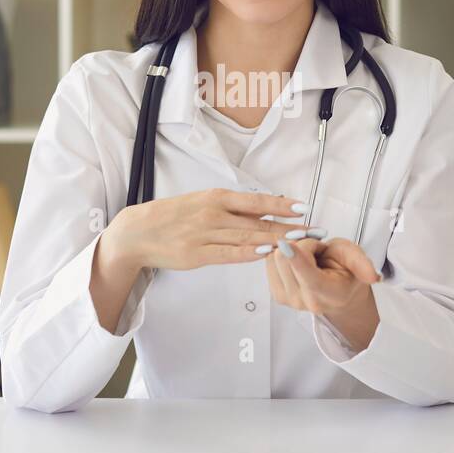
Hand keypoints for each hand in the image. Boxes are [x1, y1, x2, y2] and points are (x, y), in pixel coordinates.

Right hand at [101, 189, 312, 272]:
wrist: (139, 232)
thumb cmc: (173, 216)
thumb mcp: (202, 202)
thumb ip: (231, 208)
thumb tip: (263, 209)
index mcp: (216, 197)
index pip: (256, 201)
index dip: (281, 205)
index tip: (304, 207)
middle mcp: (213, 213)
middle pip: (258, 221)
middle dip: (288, 227)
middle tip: (314, 230)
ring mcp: (205, 234)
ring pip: (247, 238)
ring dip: (276, 240)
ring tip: (299, 243)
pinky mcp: (197, 254)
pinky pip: (228, 254)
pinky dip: (248, 254)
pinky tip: (266, 254)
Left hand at [264, 237, 382, 347]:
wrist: (337, 293)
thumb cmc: (346, 272)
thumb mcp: (356, 259)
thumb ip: (361, 263)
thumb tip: (373, 277)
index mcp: (328, 294)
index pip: (309, 276)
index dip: (297, 258)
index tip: (288, 243)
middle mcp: (304, 301)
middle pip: (284, 258)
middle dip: (302, 244)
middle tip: (317, 250)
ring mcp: (288, 300)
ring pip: (273, 258)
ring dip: (290, 250)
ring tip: (309, 258)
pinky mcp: (276, 294)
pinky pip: (268, 262)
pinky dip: (282, 256)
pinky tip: (296, 262)